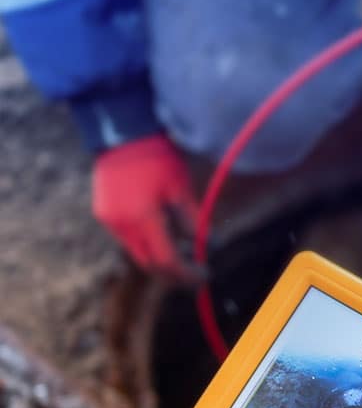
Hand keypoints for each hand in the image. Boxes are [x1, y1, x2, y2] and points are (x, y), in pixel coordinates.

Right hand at [92, 134, 199, 279]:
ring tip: (186, 253)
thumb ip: (194, 222)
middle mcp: (121, 225)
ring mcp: (109, 221)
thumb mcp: (181, 190)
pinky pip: (128, 240)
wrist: (121, 131)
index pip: (166, 261)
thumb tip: (211, 246)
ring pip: (138, 254)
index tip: (206, 275)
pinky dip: (149, 245)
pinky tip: (166, 236)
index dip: (187, 274)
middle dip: (175, 275)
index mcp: (142, 219)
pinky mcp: (104, 214)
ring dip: (162, 260)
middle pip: (150, 265)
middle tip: (198, 274)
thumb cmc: (157, 157)